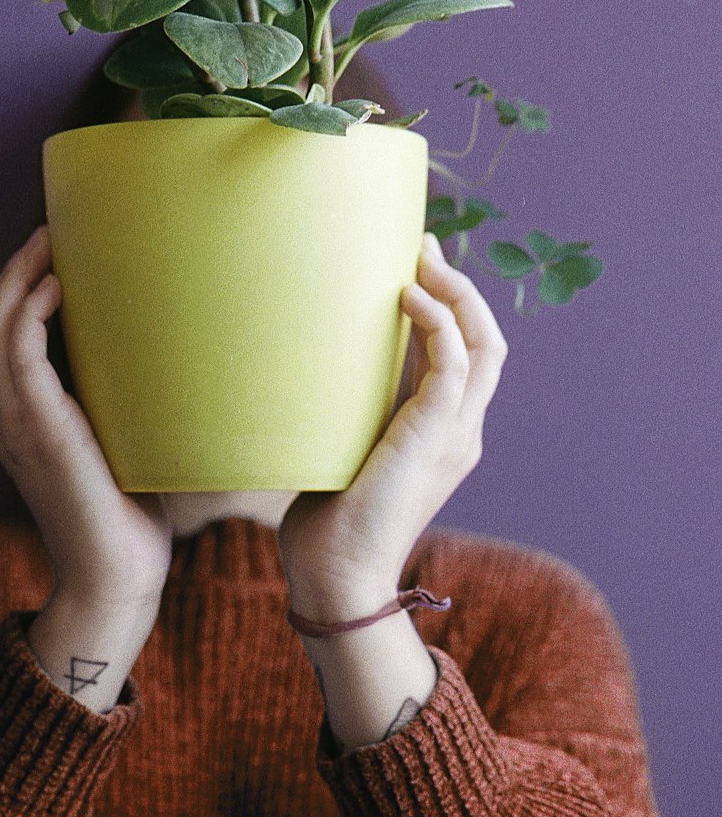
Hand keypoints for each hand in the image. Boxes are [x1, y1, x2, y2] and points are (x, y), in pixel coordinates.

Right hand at [0, 226, 174, 609]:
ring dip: (16, 278)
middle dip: (10, 270)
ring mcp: (16, 426)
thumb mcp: (116, 441)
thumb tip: (158, 351)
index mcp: (18, 420)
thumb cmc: (127, 515)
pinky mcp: (40, 434)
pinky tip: (59, 286)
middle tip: (50, 232)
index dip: (9, 288)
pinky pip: (16, 357)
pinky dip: (29, 313)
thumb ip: (114, 400)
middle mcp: (6, 419)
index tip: (48, 249)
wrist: (118, 577)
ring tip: (50, 244)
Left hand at [278, 232, 507, 619]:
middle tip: (422, 245)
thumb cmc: (329, 512)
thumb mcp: (349, 441)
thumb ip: (358, 403)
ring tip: (420, 258)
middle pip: (488, 340)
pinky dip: (437, 322)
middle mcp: (463, 430)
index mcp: (445, 431)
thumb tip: (327, 355)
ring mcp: (456, 434)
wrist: (336, 571)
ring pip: (484, 343)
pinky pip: (454, 362)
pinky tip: (406, 296)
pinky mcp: (437, 437)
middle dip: (461, 286)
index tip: (416, 263)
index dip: (451, 303)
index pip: (468, 353)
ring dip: (456, 292)